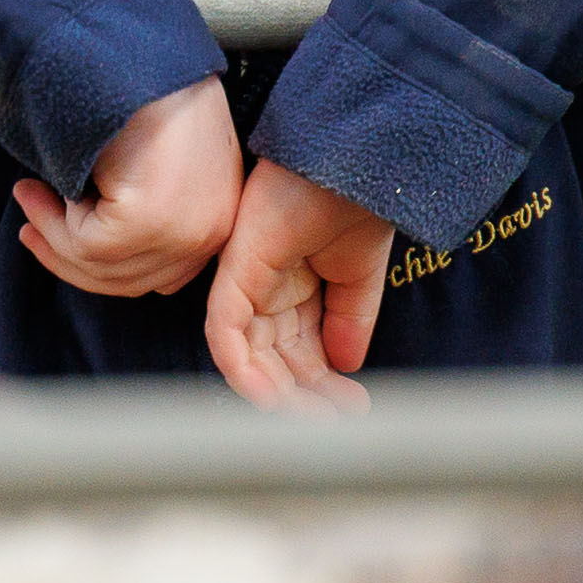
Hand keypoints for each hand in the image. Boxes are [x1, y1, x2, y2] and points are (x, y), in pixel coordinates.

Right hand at [9, 78, 239, 297]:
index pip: (158, 277)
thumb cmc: (141, 91)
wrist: (132, 50)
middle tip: (27, 228)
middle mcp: (212, 231)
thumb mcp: (154, 165)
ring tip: (29, 195)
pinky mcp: (150, 221)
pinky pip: (86, 246)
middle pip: (129, 282)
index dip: (99, 269)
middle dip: (67, 257)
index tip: (51, 238)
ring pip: (102, 267)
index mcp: (220, 216)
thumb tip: (87, 244)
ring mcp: (185, 229)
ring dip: (54, 233)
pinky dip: (55, 221)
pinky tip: (41, 189)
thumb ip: (136, 215)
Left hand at [201, 159, 389, 411]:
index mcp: (294, 284)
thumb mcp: (359, 272)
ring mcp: (246, 281)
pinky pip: (224, 332)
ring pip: (248, 355)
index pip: (299, 349)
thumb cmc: (357, 198)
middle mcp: (265, 287)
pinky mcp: (233, 273)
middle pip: (273, 358)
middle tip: (338, 422)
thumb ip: (350, 318)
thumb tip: (346, 365)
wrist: (357, 160)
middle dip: (305, 396)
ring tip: (317, 418)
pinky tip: (272, 400)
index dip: (323, 382)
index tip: (355, 406)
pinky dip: (242, 369)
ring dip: (280, 394)